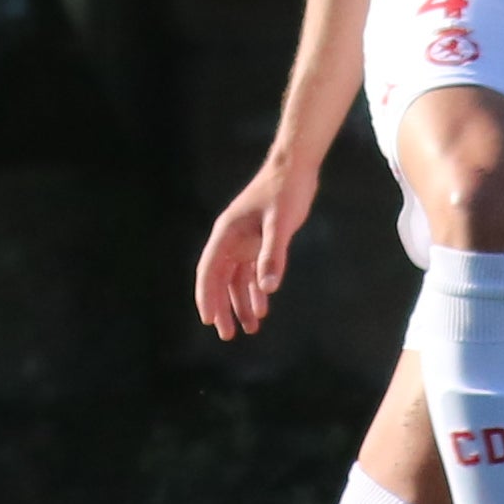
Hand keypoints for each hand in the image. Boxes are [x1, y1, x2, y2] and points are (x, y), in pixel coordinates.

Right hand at [194, 154, 317, 340]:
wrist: (296, 168)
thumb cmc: (285, 192)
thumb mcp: (280, 225)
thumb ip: (273, 255)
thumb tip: (268, 289)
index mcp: (226, 235)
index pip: (209, 271)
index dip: (207, 297)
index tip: (208, 321)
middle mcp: (231, 240)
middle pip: (220, 280)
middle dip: (223, 308)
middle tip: (227, 335)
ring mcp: (245, 241)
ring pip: (237, 279)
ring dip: (242, 303)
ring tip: (251, 328)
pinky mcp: (259, 240)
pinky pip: (252, 271)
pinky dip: (257, 289)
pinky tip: (263, 306)